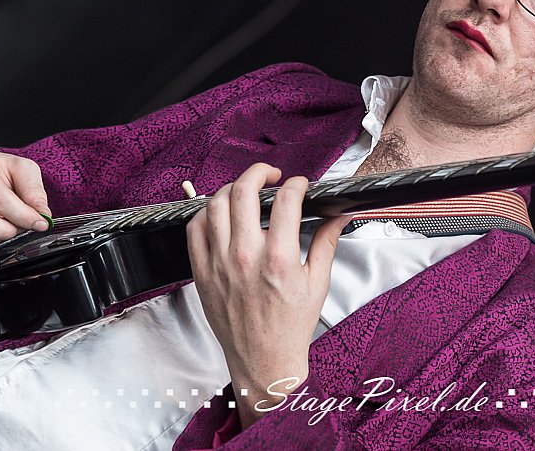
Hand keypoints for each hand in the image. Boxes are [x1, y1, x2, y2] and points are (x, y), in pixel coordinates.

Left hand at [186, 163, 348, 429]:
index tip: (300, 185)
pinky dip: (206, 212)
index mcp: (279, 259)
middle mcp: (246, 257)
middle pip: (244, 192)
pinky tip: (221, 213)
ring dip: (232, 189)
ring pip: (215, 204)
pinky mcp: (202, 273)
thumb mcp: (318, 283)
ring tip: (245, 191)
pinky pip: (195, 229)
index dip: (295, 184)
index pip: (285, 200)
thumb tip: (339, 216)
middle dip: (260, 173)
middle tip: (270, 176)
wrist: (263, 362)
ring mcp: (219, 263)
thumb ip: (327, 242)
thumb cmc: (291, 326)